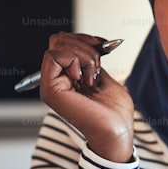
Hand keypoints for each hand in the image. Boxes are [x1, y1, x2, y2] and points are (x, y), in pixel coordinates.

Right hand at [40, 32, 133, 162]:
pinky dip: (75, 61)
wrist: (117, 130)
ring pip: (58, 45)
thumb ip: (89, 61)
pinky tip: (84, 80)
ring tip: (92, 77)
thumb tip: (87, 43)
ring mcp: (50, 85)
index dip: (82, 38)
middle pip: (58, 40)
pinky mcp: (50, 89)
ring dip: (84, 55)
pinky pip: (54, 56)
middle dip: (84, 45)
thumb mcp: (102, 77)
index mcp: (66, 78)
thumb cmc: (114, 112)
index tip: (102, 46)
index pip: (63, 42)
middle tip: (96, 68)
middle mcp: (55, 81)